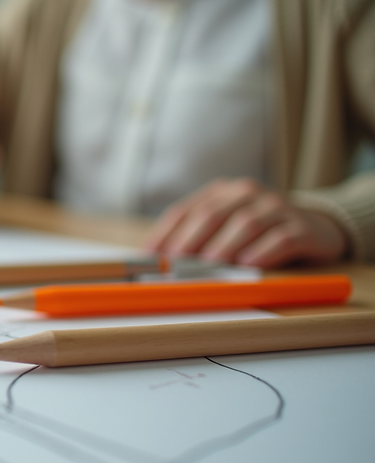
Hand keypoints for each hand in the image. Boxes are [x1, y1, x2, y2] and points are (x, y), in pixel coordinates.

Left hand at [144, 178, 348, 267]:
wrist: (316, 226)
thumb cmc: (259, 232)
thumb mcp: (226, 229)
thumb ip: (196, 238)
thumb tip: (160, 261)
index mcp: (223, 192)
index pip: (186, 211)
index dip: (165, 234)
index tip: (150, 257)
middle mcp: (248, 194)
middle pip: (212, 214)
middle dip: (190, 240)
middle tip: (175, 263)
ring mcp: (277, 208)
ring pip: (245, 223)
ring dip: (223, 246)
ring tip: (208, 265)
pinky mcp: (302, 227)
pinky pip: (281, 238)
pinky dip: (262, 252)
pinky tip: (248, 265)